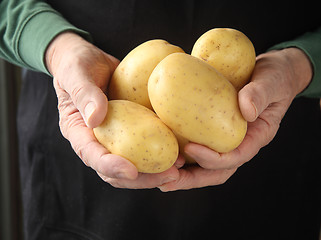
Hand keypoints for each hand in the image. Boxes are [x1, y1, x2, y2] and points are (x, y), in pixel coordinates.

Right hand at [46, 32, 178, 188]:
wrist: (90, 61)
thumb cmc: (78, 65)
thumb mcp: (76, 74)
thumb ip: (84, 93)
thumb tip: (96, 118)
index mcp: (79, 133)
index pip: (92, 156)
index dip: (111, 167)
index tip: (132, 171)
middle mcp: (98, 141)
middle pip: (116, 172)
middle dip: (142, 179)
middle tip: (169, 175)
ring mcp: (116, 138)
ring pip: (134, 164)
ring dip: (156, 172)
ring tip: (179, 170)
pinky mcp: (132, 131)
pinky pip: (146, 146)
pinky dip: (162, 152)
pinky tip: (182, 152)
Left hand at [160, 48, 312, 190]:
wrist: (269, 74)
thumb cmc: (273, 79)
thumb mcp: (271, 82)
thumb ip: (260, 94)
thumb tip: (246, 110)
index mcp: (255, 138)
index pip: (234, 158)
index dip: (213, 158)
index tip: (191, 148)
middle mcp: (238, 144)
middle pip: (215, 171)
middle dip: (191, 179)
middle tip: (167, 181)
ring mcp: (223, 139)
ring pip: (203, 165)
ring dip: (182, 172)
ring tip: (159, 172)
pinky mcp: (211, 130)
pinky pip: (196, 143)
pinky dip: (179, 150)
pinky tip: (161, 146)